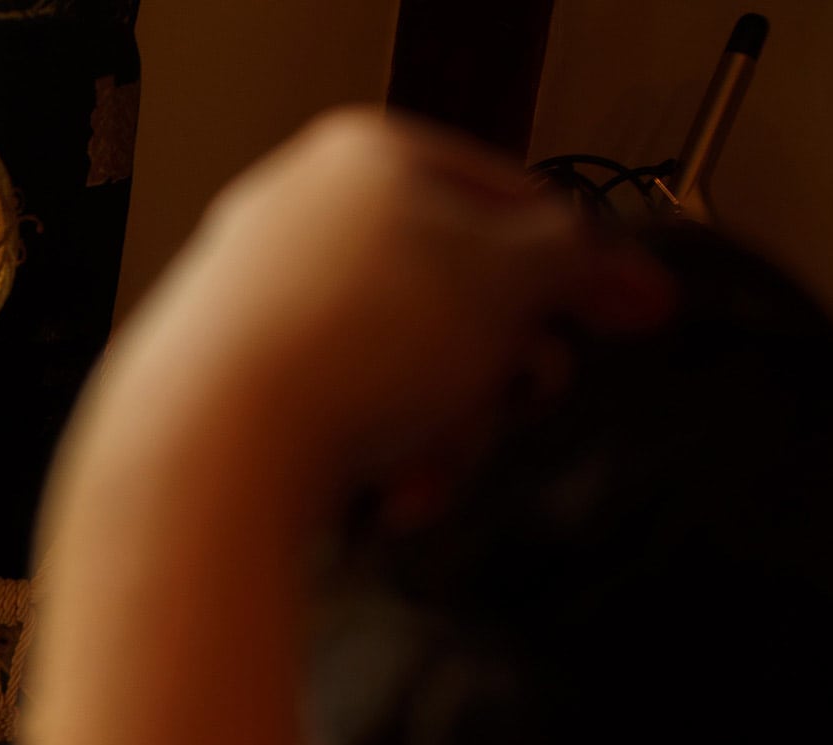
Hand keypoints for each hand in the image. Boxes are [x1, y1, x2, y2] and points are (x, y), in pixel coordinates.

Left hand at [99, 109, 672, 512]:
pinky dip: (370, 460)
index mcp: (362, 159)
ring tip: (424, 472)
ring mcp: (250, 305)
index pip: (505, 199)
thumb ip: (579, 264)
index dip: (573, 267)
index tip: (624, 318)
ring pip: (397, 373)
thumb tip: (624, 277)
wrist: (208, 450)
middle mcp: (294, 219)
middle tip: (516, 403)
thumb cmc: (356, 346)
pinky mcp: (223, 390)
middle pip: (451, 300)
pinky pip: (332, 420)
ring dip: (438, 435)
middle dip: (493, 373)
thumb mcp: (512, 281)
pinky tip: (377, 496)